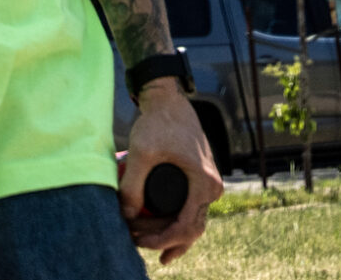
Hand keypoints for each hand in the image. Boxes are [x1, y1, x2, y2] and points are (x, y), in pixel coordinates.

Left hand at [118, 82, 223, 264]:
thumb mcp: (141, 152)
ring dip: (167, 232)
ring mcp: (209, 184)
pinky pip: (191, 209)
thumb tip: (127, 215)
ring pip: (191, 221)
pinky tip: (154, 228)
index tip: (139, 240)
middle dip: (163, 239)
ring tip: (140, 236)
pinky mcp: (201, 180)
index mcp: (205, 183)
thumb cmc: (158, 122)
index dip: (162, 240)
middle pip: (191, 229)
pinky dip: (173, 221)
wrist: (169, 101)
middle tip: (135, 240)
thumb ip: (132, 185)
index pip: (186, 227)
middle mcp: (213, 188)